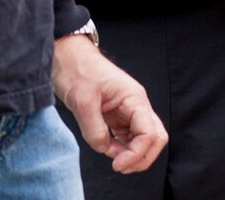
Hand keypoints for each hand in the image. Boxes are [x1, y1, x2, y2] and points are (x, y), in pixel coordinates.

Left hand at [53, 31, 166, 173]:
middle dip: (142, 157)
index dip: (136, 153)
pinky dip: (123, 149)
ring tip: (114, 161)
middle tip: (121, 167)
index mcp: (134, 98)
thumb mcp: (82, 101)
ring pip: (143, 139)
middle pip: (155, 137)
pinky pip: (128, 137)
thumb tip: (104, 149)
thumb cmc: (78, 70)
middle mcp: (136, 105)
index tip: (116, 164)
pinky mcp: (117, 116)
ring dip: (133, 155)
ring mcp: (128, 111)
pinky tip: (109, 151)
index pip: (149, 132)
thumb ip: (94, 130)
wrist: (68, 57)